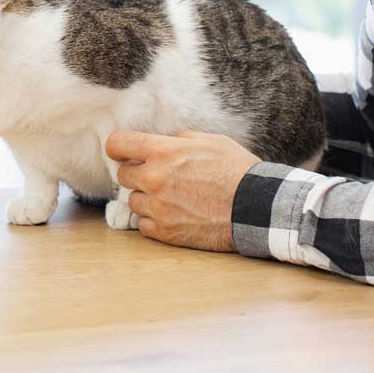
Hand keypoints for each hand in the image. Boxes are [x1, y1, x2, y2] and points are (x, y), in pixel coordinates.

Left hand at [105, 130, 259, 251]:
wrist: (256, 208)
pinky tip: (174, 215)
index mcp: (163, 152)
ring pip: (133, 201)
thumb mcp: (211, 141)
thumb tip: (166, 142)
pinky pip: (144, 225)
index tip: (124, 151)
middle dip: (137, 173)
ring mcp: (158, 208)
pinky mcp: (165, 232)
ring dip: (147, 198)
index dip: (119, 147)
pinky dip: (154, 220)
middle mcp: (154, 179)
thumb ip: (181, 140)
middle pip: (123, 175)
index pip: (117, 144)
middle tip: (158, 176)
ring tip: (172, 198)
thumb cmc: (237, 171)